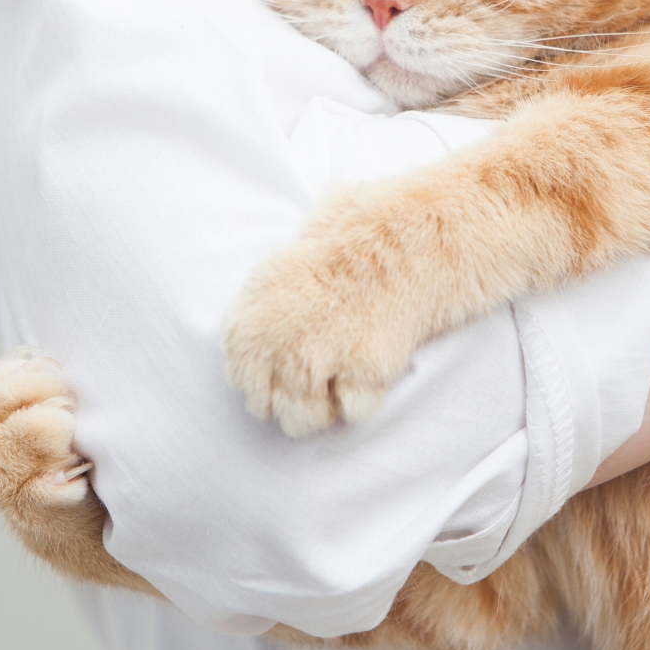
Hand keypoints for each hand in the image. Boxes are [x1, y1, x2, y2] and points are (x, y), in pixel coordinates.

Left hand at [223, 191, 425, 436]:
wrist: (412, 235)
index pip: (237, 375)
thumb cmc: (359, 230)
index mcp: (250, 316)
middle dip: (287, 398)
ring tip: (339, 383)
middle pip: (264, 405)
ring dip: (321, 408)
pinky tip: (370, 372)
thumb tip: (271, 305)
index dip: (262, 377)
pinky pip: (351, 413)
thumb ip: (276, 286)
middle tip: (315, 379)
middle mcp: (274, 344)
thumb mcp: (288, 253)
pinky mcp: (360, 376)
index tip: (281, 372)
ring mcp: (316, 362)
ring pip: (302, 419)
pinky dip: (362, 399)